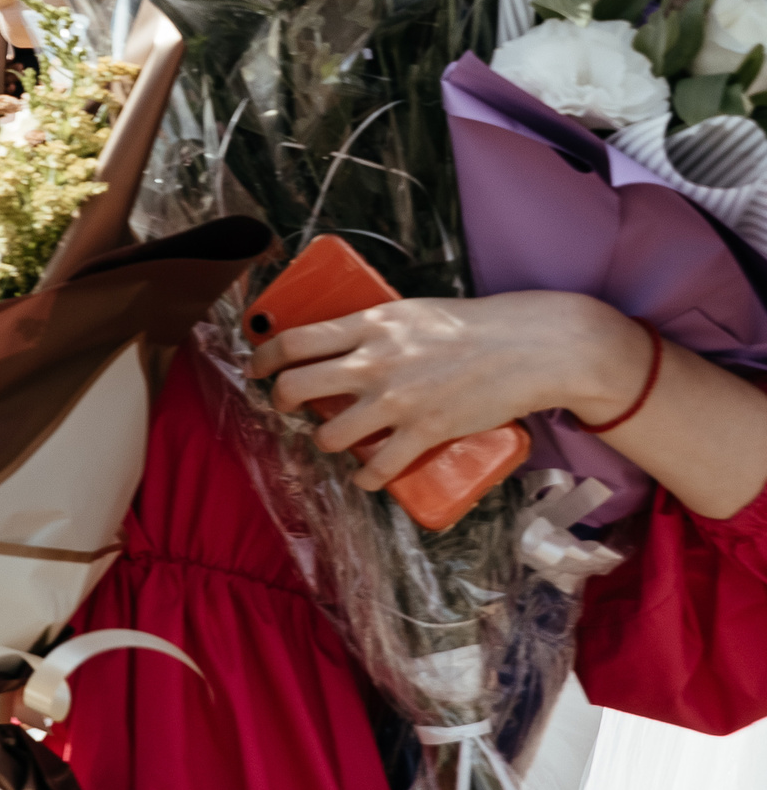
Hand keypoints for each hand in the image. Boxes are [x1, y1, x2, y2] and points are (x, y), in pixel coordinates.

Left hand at [251, 291, 643, 487]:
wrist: (532, 346)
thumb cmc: (472, 325)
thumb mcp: (410, 311)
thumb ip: (372, 327)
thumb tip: (339, 342)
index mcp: (369, 324)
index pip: (293, 341)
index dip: (263, 359)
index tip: (256, 368)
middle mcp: (373, 361)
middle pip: (294, 386)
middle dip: (279, 401)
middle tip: (285, 406)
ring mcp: (397, 399)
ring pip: (328, 435)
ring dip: (323, 442)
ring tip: (334, 440)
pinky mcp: (425, 431)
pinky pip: (376, 468)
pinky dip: (365, 478)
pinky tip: (365, 477)